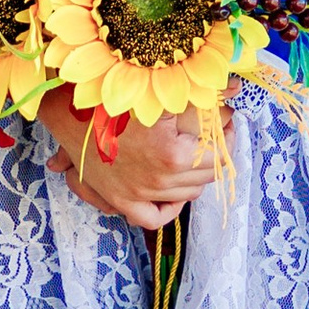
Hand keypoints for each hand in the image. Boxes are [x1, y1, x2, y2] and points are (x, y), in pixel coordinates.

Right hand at [36, 86, 224, 230]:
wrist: (69, 107)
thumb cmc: (117, 94)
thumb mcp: (164, 91)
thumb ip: (204, 93)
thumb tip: (239, 91)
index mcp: (174, 155)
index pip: (220, 157)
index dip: (227, 137)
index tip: (226, 123)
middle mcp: (159, 181)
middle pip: (206, 177)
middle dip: (215, 156)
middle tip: (214, 135)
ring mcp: (137, 194)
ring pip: (185, 196)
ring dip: (195, 177)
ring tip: (194, 157)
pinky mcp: (120, 200)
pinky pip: (152, 218)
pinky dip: (167, 209)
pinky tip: (172, 193)